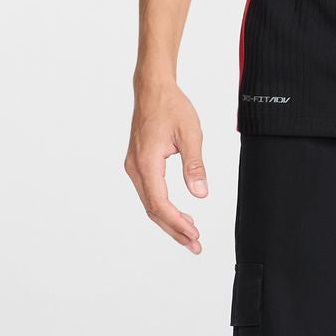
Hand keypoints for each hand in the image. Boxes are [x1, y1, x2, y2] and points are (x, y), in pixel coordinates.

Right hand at [125, 78, 208, 251]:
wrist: (152, 89)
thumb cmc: (171, 107)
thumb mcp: (191, 134)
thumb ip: (195, 165)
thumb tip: (200, 194)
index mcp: (146, 162)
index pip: (159, 202)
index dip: (177, 222)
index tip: (194, 234)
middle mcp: (135, 168)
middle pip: (153, 209)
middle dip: (174, 229)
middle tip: (195, 246)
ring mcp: (134, 167)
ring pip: (150, 203)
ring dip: (169, 221)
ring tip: (191, 235)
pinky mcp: (138, 164)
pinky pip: (149, 193)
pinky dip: (164, 208)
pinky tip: (179, 215)